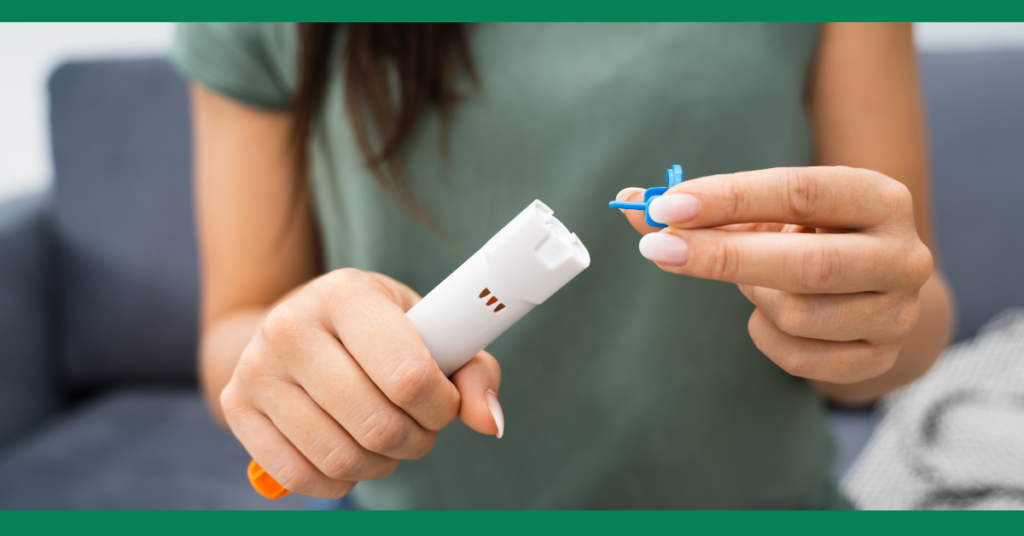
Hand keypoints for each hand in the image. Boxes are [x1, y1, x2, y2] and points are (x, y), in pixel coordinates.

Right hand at [220, 268, 502, 497]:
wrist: (293, 328)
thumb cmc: (377, 331)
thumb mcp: (426, 328)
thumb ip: (470, 370)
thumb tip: (489, 422)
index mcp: (345, 293)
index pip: (408, 375)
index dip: (441, 406)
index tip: (445, 404)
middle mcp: (291, 326)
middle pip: (378, 424)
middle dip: (417, 440)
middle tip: (421, 428)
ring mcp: (256, 368)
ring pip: (341, 457)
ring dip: (383, 464)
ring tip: (390, 441)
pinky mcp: (236, 407)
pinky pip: (299, 476)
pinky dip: (340, 481)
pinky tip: (352, 455)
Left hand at [618, 166, 932, 384]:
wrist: (874, 292)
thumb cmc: (809, 237)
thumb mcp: (768, 211)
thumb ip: (702, 208)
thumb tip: (627, 205)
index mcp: (879, 198)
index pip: (800, 192)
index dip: (728, 199)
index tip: (666, 207)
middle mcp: (902, 254)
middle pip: (807, 264)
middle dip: (722, 257)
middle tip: (657, 249)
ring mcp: (897, 312)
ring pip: (799, 314)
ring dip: (754, 295)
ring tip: (755, 280)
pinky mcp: (882, 358)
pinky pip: (799, 356)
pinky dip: (764, 335)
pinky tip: (769, 315)